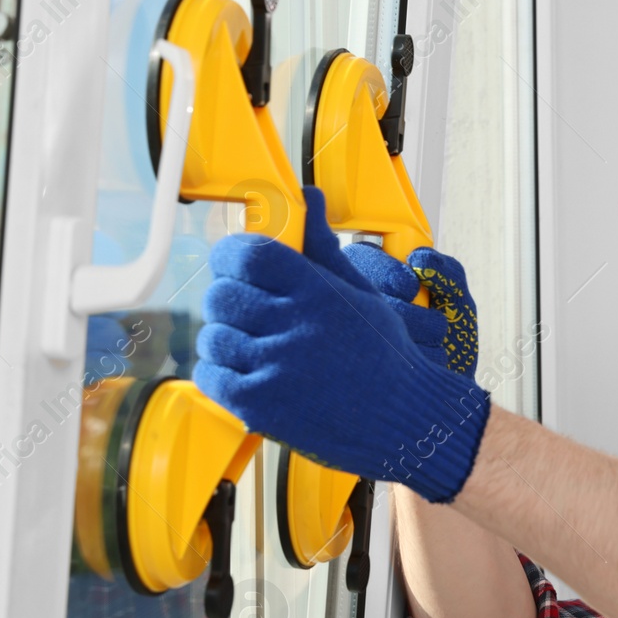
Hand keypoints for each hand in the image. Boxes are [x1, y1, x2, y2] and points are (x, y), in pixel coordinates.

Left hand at [193, 186, 491, 502]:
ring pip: (214, 336)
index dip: (231, 257)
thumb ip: (322, 248)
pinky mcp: (261, 404)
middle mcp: (294, 324)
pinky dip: (218, 374)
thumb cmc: (387, 357)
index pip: (248, 254)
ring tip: (250, 349)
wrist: (406, 419)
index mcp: (316, 290)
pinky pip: (211, 376)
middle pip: (222, 295)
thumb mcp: (362, 292)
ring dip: (225, 341)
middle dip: (229, 301)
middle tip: (246, 313)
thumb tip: (308, 198)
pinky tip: (243, 375)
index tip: (235, 265)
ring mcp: (275, 366)